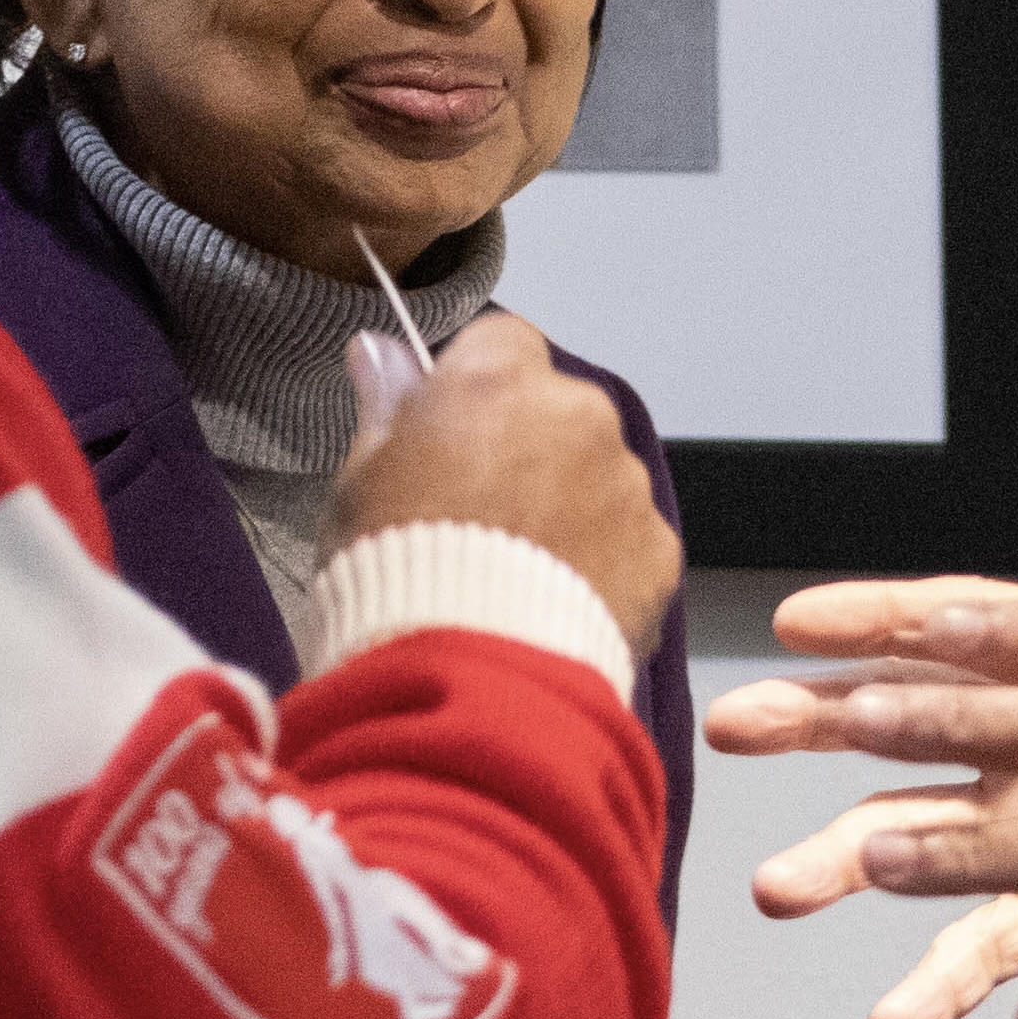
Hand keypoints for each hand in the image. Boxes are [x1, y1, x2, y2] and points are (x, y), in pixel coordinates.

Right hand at [331, 314, 680, 653]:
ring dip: (569, 508)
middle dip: (527, 450)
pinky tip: (556, 607)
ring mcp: (627, 485)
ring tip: (517, 576)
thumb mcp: (359, 482)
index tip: (447, 436)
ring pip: (599, 477)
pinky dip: (602, 567)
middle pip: (557, 411)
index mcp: (498, 381)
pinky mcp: (658, 554)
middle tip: (479, 519)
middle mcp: (577, 416)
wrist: (465, 676)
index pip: (500, 342)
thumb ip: (386, 406)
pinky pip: (630, 544)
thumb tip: (380, 352)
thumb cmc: (399, 573)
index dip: (472, 390)